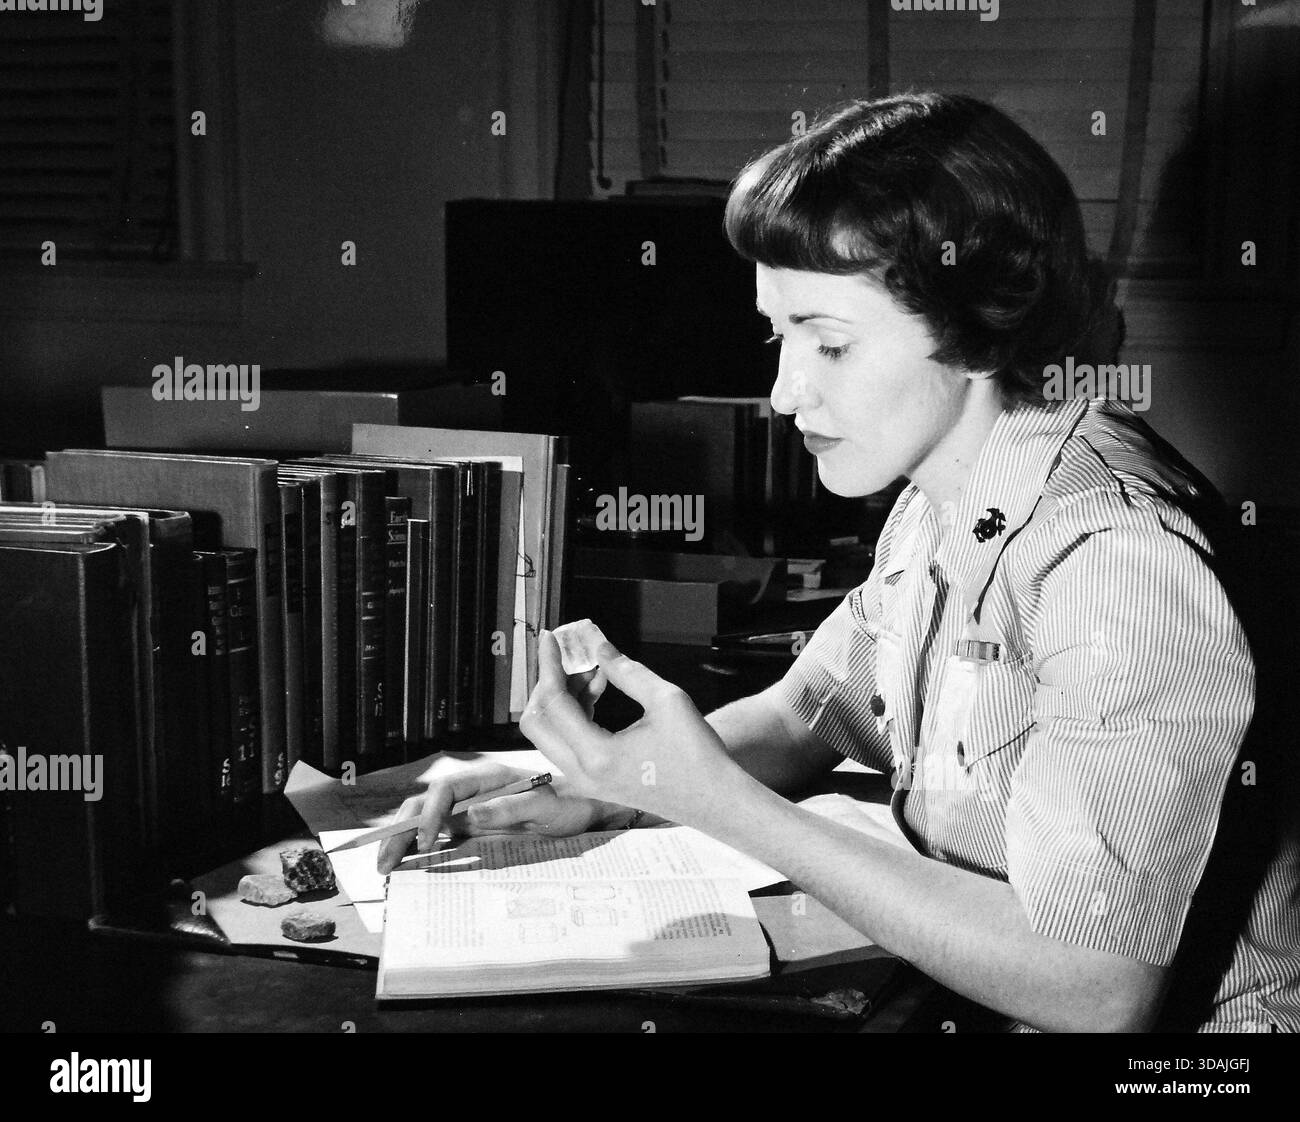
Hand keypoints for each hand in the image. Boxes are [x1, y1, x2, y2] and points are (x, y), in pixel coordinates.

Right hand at [375, 761, 609, 873]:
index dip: (429, 813)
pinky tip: (407, 865)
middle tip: (384, 861)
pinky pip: (440, 836)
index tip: (423, 839)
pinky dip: (419, 848)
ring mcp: (470, 809)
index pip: (445, 791)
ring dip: (402, 839)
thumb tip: (471, 815)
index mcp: (488, 779)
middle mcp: (473, 792)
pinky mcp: (472, 828)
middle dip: (401, 829)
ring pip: (425, 819)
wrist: (584, 810)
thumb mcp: (547, 806)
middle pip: (425, 804)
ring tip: (386, 866)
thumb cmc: (569, 805)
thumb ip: (512, 808)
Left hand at [518, 631, 738, 825]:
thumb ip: (627, 671)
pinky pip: (567, 743)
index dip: (549, 665)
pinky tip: (599, 692)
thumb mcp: (667, 700)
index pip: (553, 702)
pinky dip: (574, 714)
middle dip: (548, 683)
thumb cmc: (697, 754)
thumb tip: (599, 648)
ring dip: (562, 698)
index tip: (551, 638)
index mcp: (596, 755)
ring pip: (550, 733)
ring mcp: (586, 782)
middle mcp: (582, 774)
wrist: (715, 801)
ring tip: (595, 672)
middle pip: (537, 723)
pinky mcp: (595, 782)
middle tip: (571, 658)